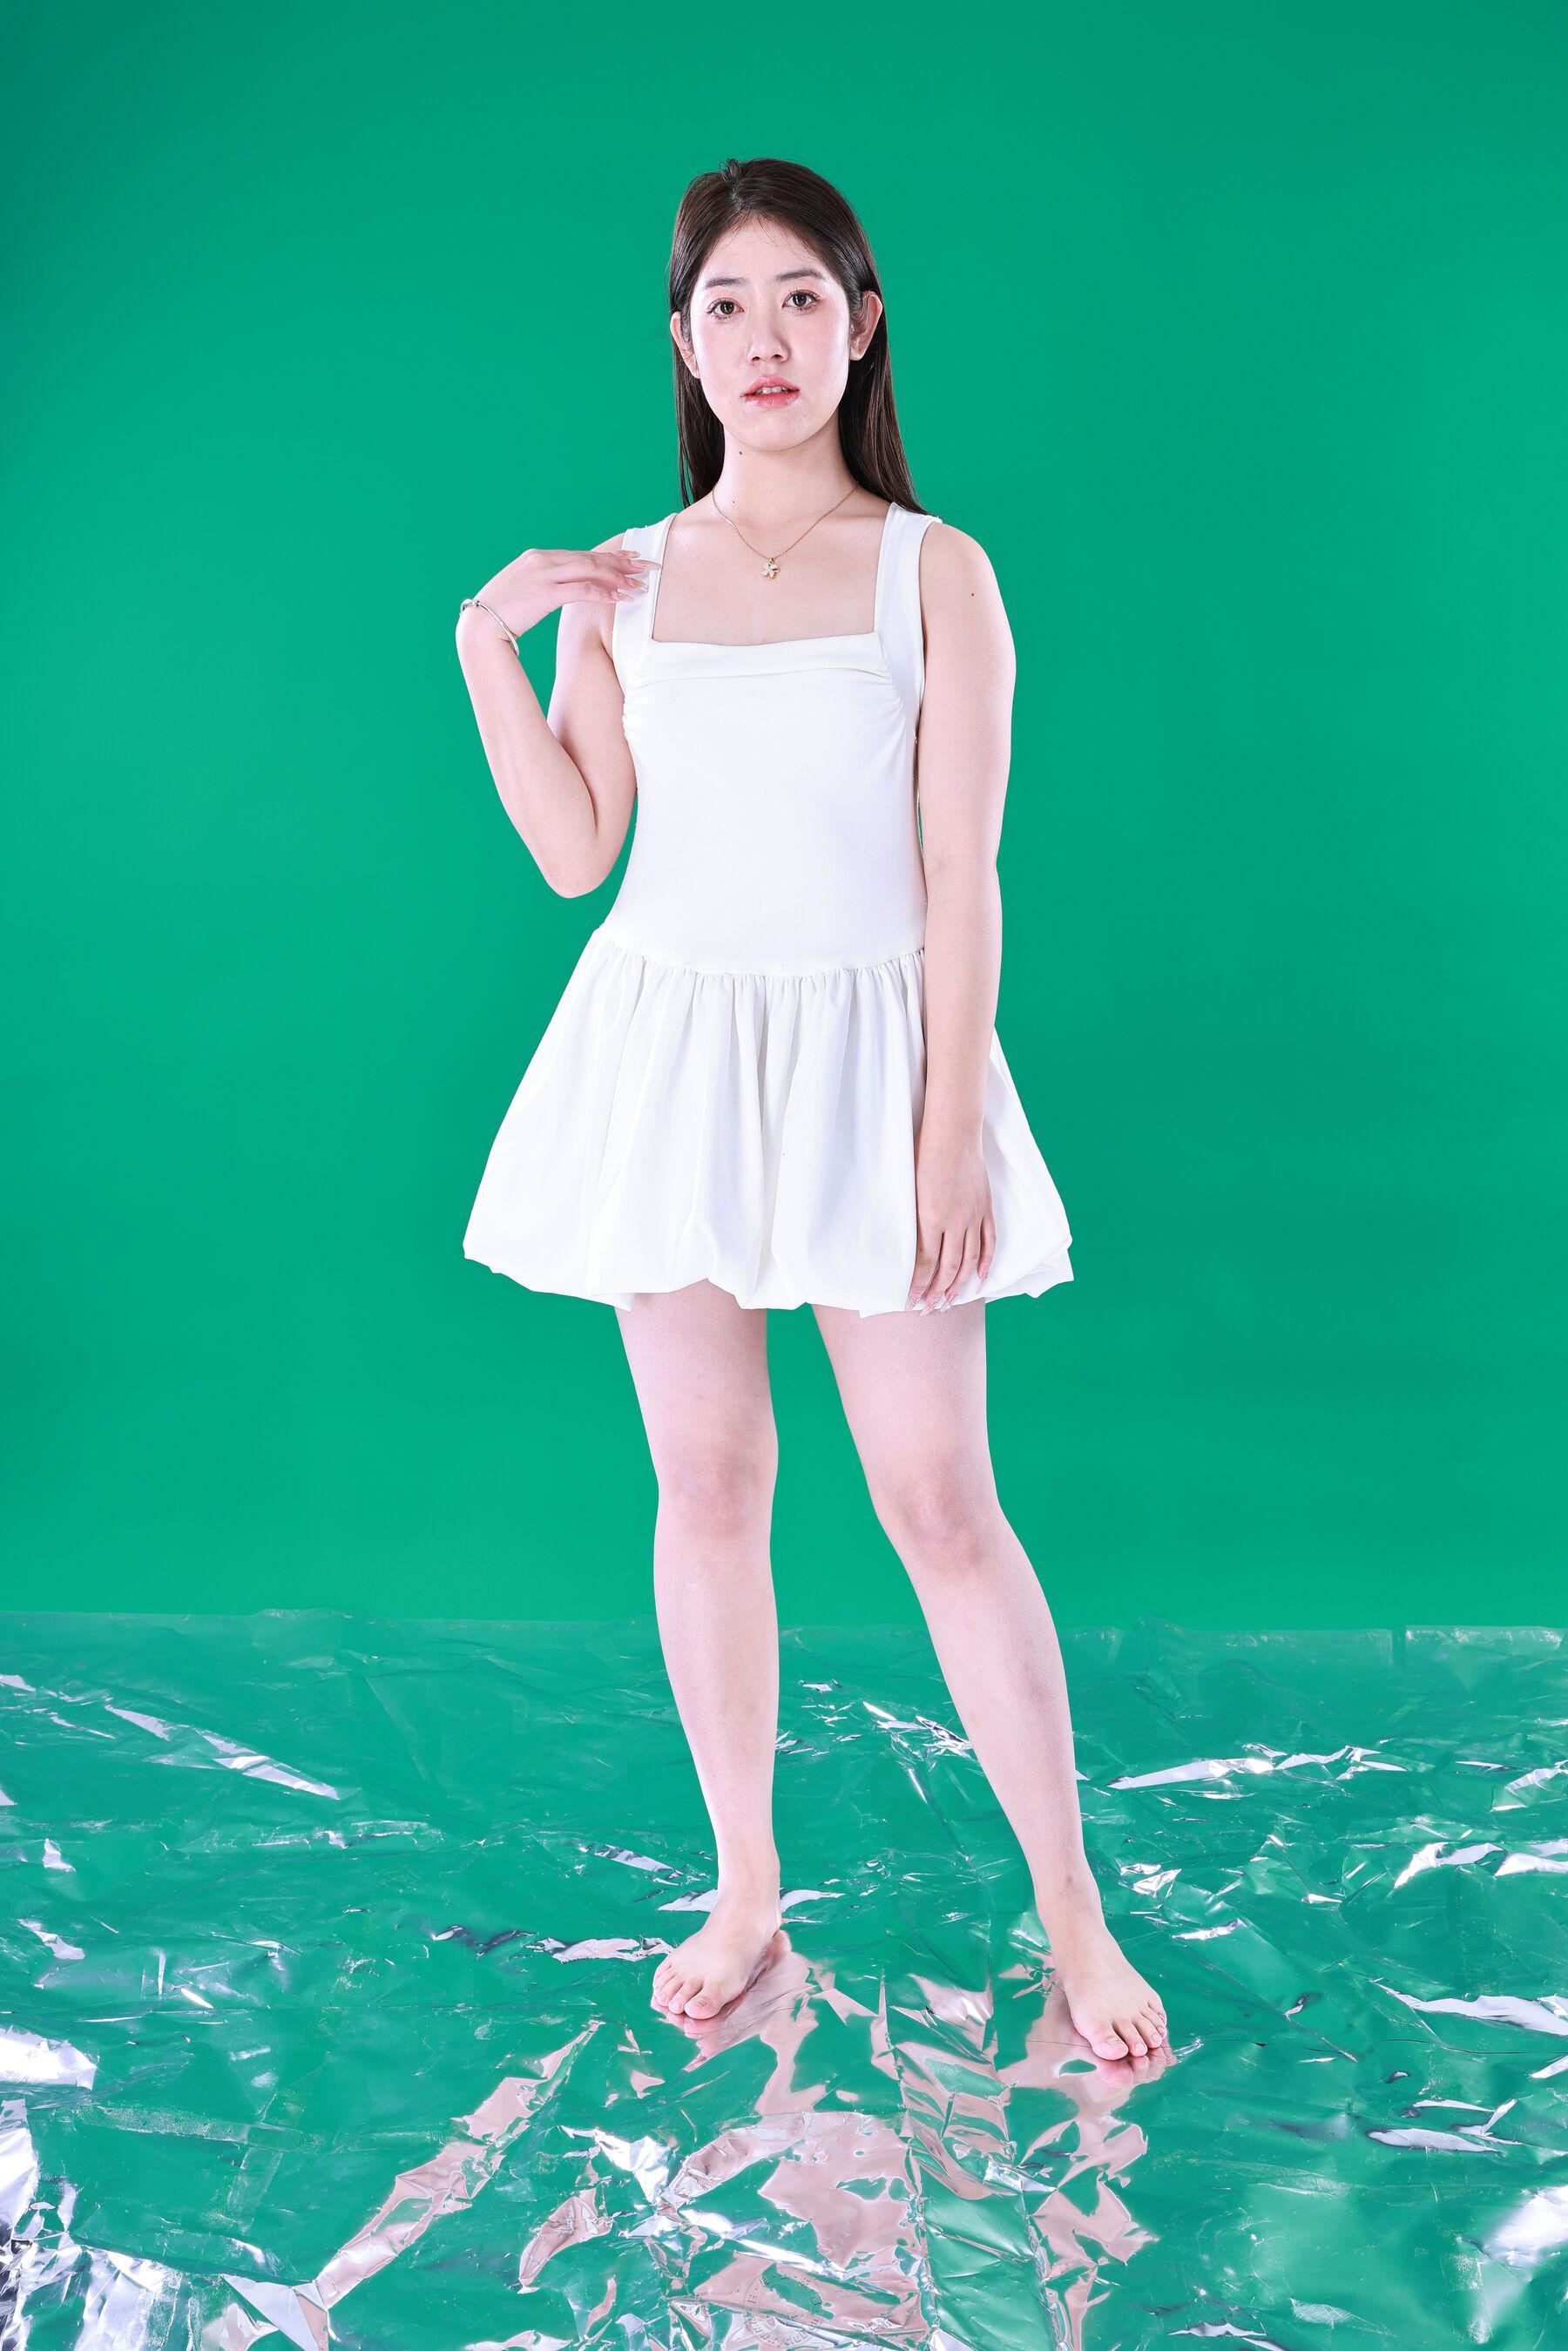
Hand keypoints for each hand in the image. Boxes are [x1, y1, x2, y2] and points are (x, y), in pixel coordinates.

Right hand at [463, 545, 659, 642]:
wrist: (480, 626)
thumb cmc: (502, 614)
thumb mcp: (526, 593)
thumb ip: (547, 585)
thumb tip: (566, 591)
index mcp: (538, 557)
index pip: (582, 554)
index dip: (610, 556)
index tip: (632, 557)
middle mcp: (542, 560)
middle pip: (591, 558)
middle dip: (623, 563)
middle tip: (649, 566)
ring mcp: (543, 574)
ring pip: (590, 571)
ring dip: (619, 578)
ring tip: (642, 585)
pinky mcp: (544, 593)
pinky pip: (581, 590)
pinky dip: (603, 593)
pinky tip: (621, 598)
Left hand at [906, 1125, 994, 1310]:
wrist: (953, 1133)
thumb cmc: (923, 1155)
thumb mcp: (909, 1188)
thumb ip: (910, 1219)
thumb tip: (903, 1245)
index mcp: (930, 1217)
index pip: (925, 1261)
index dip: (918, 1284)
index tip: (910, 1300)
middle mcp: (955, 1221)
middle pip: (947, 1267)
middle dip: (936, 1292)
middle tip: (928, 1310)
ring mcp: (973, 1216)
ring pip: (969, 1259)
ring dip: (959, 1284)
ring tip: (950, 1301)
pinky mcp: (985, 1208)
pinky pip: (989, 1242)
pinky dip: (986, 1262)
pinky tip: (980, 1278)